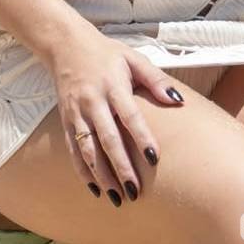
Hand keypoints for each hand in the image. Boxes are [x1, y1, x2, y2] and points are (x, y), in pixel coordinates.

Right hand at [48, 29, 185, 202]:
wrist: (66, 46)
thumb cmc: (107, 54)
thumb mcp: (133, 58)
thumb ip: (155, 79)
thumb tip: (178, 99)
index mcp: (112, 85)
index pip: (129, 115)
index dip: (141, 137)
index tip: (154, 159)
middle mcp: (92, 101)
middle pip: (107, 139)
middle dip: (121, 167)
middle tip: (135, 192)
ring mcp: (76, 113)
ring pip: (87, 149)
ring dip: (101, 176)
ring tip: (117, 198)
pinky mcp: (65, 120)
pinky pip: (73, 150)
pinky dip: (83, 171)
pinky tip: (95, 190)